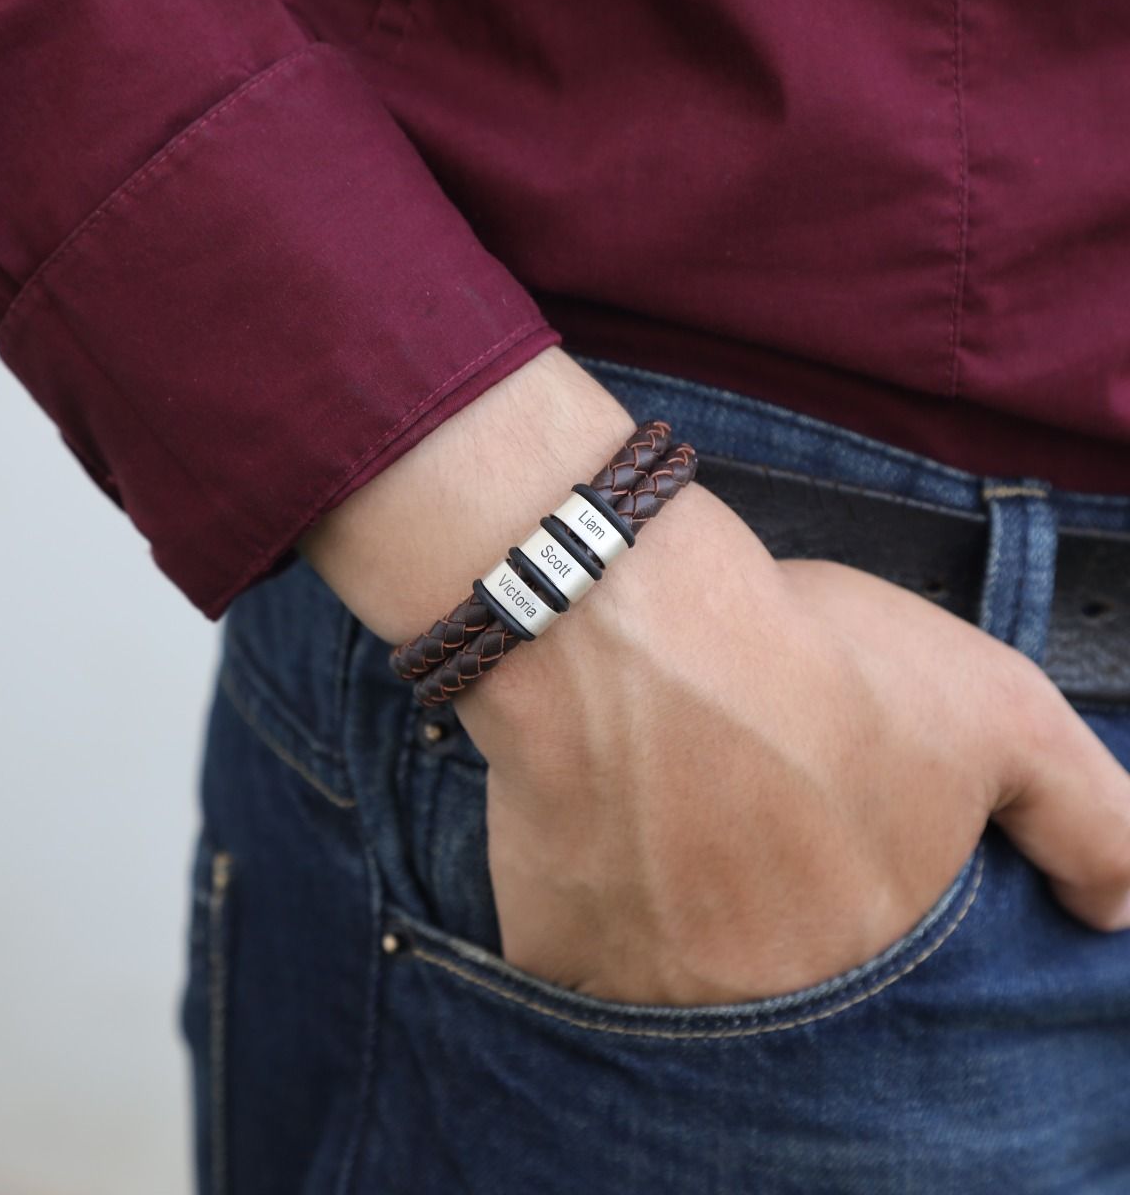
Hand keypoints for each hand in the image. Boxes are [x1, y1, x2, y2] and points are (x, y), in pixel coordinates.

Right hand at [298, 345, 1129, 1005]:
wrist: (623, 622)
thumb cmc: (805, 659)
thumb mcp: (996, 711)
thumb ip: (1088, 818)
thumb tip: (1118, 910)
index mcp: (863, 955)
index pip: (873, 966)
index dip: (845, 885)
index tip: (812, 827)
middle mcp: (753, 999)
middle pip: (770, 974)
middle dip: (765, 903)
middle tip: (737, 807)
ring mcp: (641, 989)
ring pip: (671, 978)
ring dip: (678, 913)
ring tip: (669, 813)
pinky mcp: (548, 950)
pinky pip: (577, 959)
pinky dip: (592, 911)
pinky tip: (600, 835)